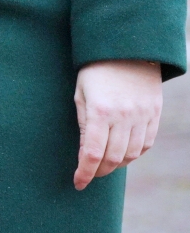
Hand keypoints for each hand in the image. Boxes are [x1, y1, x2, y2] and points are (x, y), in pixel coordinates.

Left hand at [73, 59, 161, 188]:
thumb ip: (84, 123)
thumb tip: (86, 153)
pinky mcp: (154, 114)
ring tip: (105, 164)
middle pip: (113, 157)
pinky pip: (146, 143)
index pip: (92, 153)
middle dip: (99, 171)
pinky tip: (123, 153)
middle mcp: (123, 116)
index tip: (78, 183)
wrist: (127, 49)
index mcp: (100, 111)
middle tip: (90, 174)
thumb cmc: (95, 71)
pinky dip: (134, 153)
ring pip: (131, 154)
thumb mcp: (81, 93)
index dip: (85, 172)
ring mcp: (142, 116)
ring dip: (117, 164)